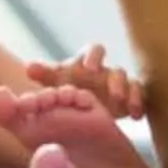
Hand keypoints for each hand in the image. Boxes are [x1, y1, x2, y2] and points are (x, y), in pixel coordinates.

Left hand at [23, 44, 146, 121]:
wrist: (78, 116)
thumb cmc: (64, 94)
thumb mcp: (53, 87)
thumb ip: (43, 76)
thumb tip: (29, 67)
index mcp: (86, 65)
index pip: (94, 51)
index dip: (93, 57)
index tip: (89, 69)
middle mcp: (104, 72)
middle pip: (117, 68)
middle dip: (114, 78)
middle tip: (112, 94)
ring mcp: (118, 84)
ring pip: (127, 80)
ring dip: (125, 91)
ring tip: (120, 104)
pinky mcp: (129, 98)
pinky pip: (139, 95)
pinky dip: (138, 103)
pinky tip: (135, 116)